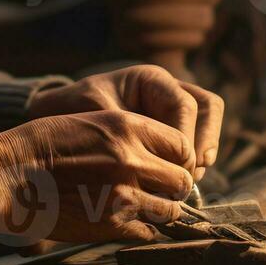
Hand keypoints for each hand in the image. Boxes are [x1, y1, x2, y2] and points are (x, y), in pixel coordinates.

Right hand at [0, 110, 194, 242]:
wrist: (7, 174)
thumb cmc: (41, 145)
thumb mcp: (90, 121)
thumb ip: (129, 135)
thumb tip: (158, 154)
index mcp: (128, 127)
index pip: (182, 145)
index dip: (179, 158)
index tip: (169, 166)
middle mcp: (132, 159)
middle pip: (182, 180)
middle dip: (174, 187)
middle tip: (159, 190)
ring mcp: (124, 194)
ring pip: (171, 211)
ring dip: (161, 211)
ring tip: (144, 207)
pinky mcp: (111, 224)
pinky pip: (149, 233)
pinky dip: (144, 231)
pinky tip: (127, 222)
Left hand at [26, 65, 224, 173]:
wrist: (56, 125)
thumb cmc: (72, 115)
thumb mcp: (94, 117)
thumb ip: (125, 132)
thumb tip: (151, 160)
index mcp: (151, 80)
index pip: (185, 105)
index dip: (188, 137)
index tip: (180, 166)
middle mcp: (168, 91)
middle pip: (209, 108)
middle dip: (205, 142)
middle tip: (193, 175)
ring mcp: (172, 111)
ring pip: (208, 124)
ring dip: (204, 153)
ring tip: (191, 181)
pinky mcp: (170, 134)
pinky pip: (194, 144)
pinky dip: (191, 163)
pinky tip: (180, 184)